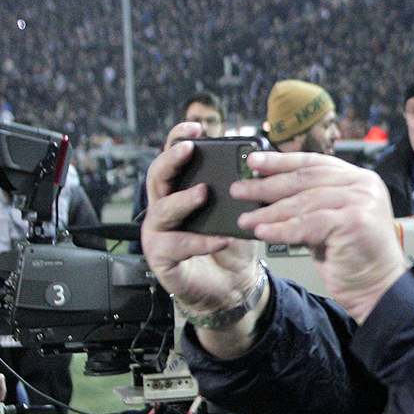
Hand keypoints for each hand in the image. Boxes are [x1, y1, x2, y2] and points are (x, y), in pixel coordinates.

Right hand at [142, 122, 261, 356]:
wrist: (231, 287)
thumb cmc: (230, 247)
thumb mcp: (238, 212)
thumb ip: (240, 189)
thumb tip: (256, 160)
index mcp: (179, 191)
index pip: (173, 158)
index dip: (178, 139)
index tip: (195, 126)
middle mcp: (163, 208)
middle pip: (157, 176)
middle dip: (172, 160)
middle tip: (190, 149)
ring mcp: (159, 233)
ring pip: (162, 210)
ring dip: (184, 199)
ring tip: (203, 192)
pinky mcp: (162, 258)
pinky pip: (177, 246)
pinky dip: (200, 241)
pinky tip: (221, 239)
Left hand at [233, 150, 408, 323]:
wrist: (377, 288)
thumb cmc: (353, 259)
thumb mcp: (329, 222)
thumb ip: (310, 204)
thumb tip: (268, 192)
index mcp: (360, 179)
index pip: (314, 163)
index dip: (280, 161)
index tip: (253, 162)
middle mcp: (363, 185)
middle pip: (305, 179)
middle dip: (267, 185)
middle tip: (240, 190)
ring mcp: (361, 201)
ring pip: (303, 202)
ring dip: (269, 212)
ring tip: (246, 219)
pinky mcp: (354, 221)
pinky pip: (307, 224)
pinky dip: (282, 229)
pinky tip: (263, 232)